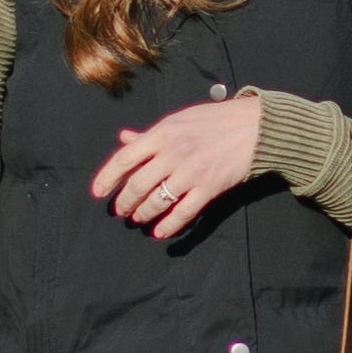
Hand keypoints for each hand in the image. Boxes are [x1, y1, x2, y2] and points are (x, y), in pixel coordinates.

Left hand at [94, 93, 262, 241]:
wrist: (253, 128)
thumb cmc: (214, 121)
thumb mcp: (178, 121)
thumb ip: (149, 134)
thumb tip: (123, 138)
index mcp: (162, 133)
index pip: (124, 158)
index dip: (107, 177)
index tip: (97, 192)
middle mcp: (173, 153)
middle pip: (138, 185)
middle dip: (125, 202)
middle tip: (120, 211)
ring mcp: (191, 172)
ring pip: (157, 201)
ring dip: (143, 214)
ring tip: (138, 218)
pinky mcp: (208, 188)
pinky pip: (183, 213)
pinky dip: (168, 225)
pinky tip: (159, 231)